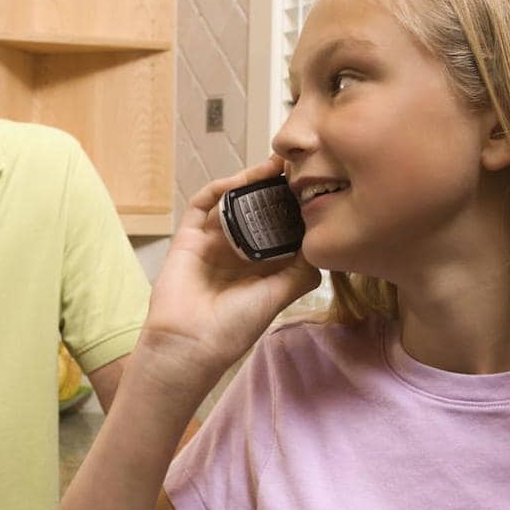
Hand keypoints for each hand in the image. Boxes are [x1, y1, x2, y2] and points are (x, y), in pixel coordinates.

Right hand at [141, 157, 320, 388]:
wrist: (189, 343)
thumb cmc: (234, 327)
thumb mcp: (277, 297)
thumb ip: (300, 272)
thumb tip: (320, 247)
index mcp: (260, 267)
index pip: (280, 229)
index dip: (295, 209)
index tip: (314, 187)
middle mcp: (238, 252)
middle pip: (257, 210)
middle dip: (276, 189)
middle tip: (297, 166)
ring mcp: (212, 242)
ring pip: (232, 202)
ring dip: (250, 182)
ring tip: (274, 166)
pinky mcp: (188, 237)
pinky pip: (201, 205)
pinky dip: (220, 189)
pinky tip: (240, 180)